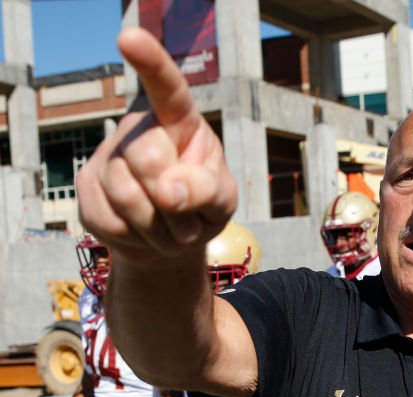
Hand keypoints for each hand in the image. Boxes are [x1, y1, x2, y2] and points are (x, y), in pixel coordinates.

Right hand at [75, 28, 236, 262]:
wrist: (170, 239)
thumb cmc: (202, 206)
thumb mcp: (222, 200)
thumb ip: (209, 190)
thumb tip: (170, 192)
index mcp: (178, 122)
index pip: (168, 88)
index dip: (150, 62)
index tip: (129, 37)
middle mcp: (137, 130)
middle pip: (147, 158)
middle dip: (174, 202)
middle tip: (188, 221)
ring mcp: (108, 157)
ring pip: (127, 196)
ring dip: (160, 229)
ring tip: (172, 231)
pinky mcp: (86, 188)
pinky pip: (111, 221)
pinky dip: (138, 239)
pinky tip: (145, 233)